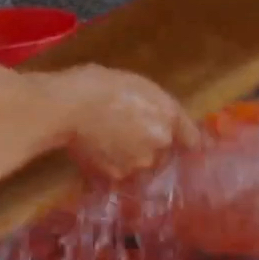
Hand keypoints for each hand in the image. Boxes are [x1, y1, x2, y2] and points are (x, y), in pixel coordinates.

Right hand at [42, 64, 202, 178]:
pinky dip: (111, 165)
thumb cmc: (98, 84)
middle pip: (164, 152)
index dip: (185, 140)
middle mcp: (160, 144)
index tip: (182, 143)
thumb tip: (170, 126)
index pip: (191, 139)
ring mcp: (139, 162)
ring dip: (131, 157)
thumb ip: (158, 106)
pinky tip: (96, 150)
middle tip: (127, 132)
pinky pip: (119, 172)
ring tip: (107, 141)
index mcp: (169, 115)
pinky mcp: (117, 175)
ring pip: (141, 163)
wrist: (67, 106)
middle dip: (151, 145)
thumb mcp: (137, 84)